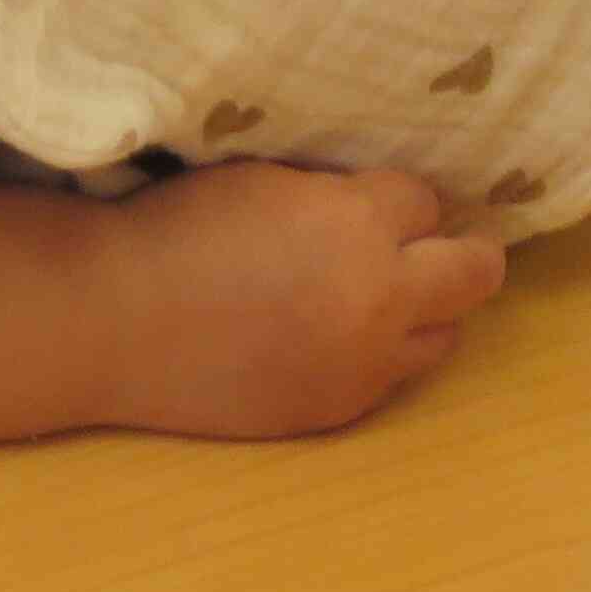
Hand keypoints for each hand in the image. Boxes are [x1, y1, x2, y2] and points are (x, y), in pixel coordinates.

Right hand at [111, 160, 507, 437]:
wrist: (114, 322)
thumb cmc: (176, 231)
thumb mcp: (268, 182)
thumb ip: (335, 195)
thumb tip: (383, 207)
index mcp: (356, 224)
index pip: (428, 203)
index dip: (400, 201)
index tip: (379, 204)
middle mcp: (378, 298)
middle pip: (476, 272)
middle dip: (462, 252)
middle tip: (439, 246)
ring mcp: (362, 363)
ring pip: (445, 337)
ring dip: (423, 312)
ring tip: (383, 300)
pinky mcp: (336, 409)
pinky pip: (388, 379)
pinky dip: (374, 356)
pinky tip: (331, 340)